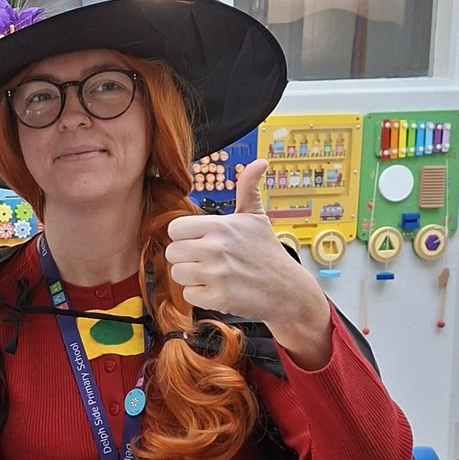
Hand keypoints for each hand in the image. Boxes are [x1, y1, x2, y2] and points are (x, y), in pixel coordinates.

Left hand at [165, 161, 332, 368]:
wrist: (286, 288)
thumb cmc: (268, 252)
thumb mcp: (257, 217)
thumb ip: (248, 189)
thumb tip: (259, 162)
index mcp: (219, 226)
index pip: (175, 228)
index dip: (184, 236)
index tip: (199, 241)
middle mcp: (215, 248)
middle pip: (172, 252)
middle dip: (185, 258)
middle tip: (206, 261)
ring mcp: (216, 274)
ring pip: (177, 274)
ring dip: (191, 277)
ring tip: (213, 275)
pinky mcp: (218, 298)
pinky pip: (188, 295)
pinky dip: (200, 296)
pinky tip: (218, 289)